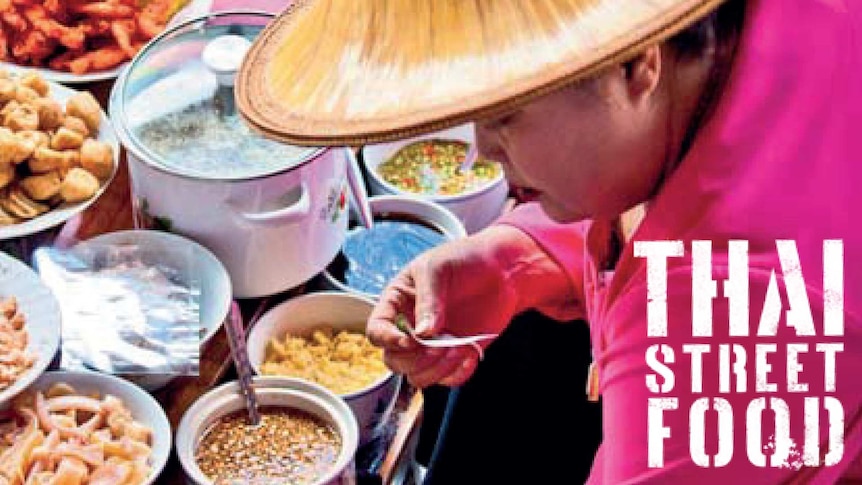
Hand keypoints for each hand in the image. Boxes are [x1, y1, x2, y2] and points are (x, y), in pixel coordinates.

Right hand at [366, 225, 574, 387]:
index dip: (388, 340)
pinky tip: (470, 353)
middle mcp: (411, 327)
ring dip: (436, 369)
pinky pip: (447, 380)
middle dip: (415, 359)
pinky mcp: (455, 355)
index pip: (377, 331)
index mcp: (398, 303)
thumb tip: (421, 333)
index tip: (410, 339)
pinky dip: (457, 373)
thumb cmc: (466, 259)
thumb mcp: (438, 269)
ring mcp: (432, 344)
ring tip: (458, 348)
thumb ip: (427, 299)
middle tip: (438, 345)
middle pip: (394, 361)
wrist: (503, 270)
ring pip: (418, 376)